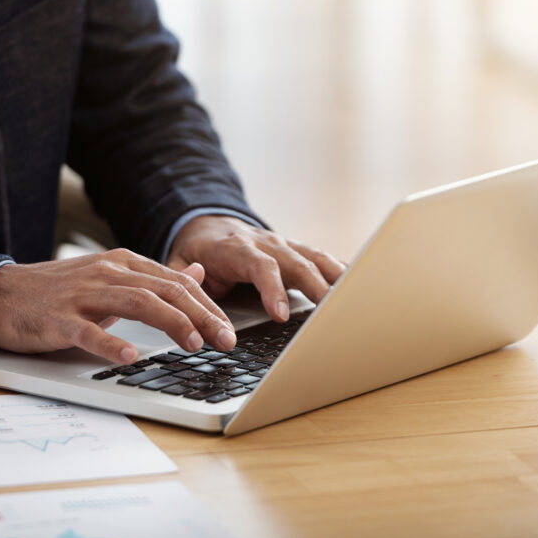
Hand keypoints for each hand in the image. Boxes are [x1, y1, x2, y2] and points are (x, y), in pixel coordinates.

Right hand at [0, 249, 235, 364]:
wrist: (0, 293)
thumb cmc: (59, 291)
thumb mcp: (112, 277)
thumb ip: (154, 278)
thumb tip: (198, 273)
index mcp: (123, 263)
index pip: (176, 282)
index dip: (207, 305)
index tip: (228, 329)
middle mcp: (107, 272)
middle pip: (164, 291)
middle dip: (201, 315)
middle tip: (225, 340)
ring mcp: (82, 294)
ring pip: (136, 303)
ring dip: (170, 323)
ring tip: (193, 344)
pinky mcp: (58, 318)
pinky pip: (87, 330)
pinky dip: (110, 343)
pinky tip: (128, 356)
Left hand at [167, 215, 345, 321]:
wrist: (207, 223)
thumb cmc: (195, 250)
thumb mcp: (177, 262)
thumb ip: (183, 275)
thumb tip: (195, 286)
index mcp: (237, 248)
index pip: (260, 267)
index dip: (272, 289)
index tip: (280, 314)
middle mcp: (266, 244)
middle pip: (297, 263)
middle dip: (316, 288)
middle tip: (331, 314)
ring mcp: (285, 245)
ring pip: (315, 259)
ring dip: (335, 280)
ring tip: (354, 301)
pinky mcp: (296, 251)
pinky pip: (323, 258)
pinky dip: (341, 271)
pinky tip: (360, 285)